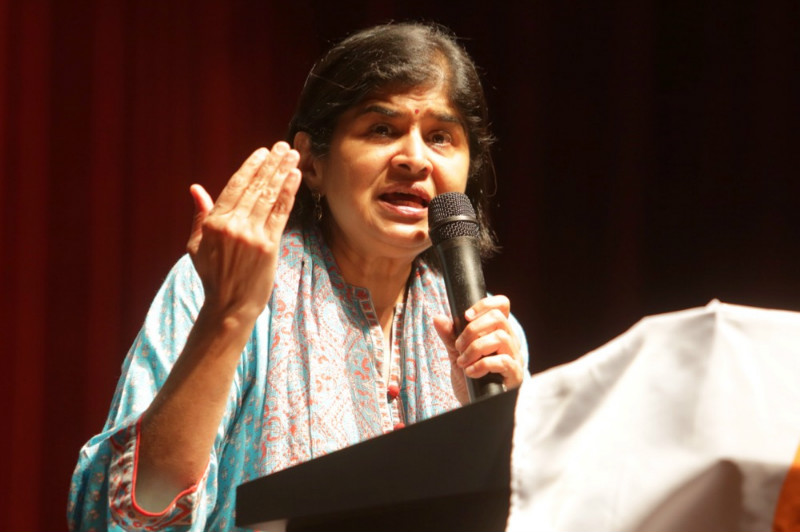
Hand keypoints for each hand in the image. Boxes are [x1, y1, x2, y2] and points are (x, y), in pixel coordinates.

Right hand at [187, 142, 300, 319]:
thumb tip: (195, 189)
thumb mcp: (197, 246)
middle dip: (271, 164)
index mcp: (213, 223)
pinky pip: (281, 213)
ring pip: (269, 196)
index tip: (262, 152)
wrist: (230, 306)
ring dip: (282, 172)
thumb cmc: (214, 276)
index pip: (234, 186)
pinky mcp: (268, 246)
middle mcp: (232, 226)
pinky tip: (296, 177)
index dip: (250, 167)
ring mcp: (251, 235)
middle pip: (255, 187)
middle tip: (283, 147)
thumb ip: (200, 215)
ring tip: (293, 155)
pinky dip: (289, 193)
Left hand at [434, 295, 524, 404]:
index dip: (485, 304)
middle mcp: (510, 342)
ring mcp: (514, 358)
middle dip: (473, 330)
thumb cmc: (470, 378)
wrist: (474, 405)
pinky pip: (503, 361)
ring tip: (463, 361)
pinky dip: (482, 364)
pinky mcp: (514, 375)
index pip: (502, 305)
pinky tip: (470, 372)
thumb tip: (438, 318)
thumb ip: (450, 336)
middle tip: (458, 346)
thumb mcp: (456, 354)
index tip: (466, 316)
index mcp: (498, 332)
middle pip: (499, 318)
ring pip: (501, 337)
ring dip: (475, 347)